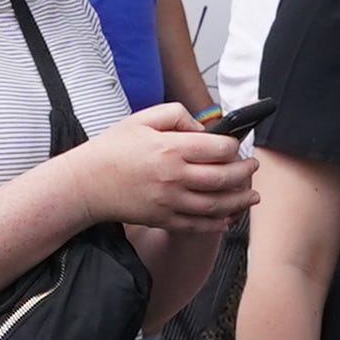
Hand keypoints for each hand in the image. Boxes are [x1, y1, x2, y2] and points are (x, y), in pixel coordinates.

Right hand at [74, 104, 259, 232]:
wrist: (87, 183)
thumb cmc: (112, 149)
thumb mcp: (140, 119)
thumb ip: (175, 115)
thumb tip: (202, 129)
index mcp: (170, 148)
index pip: (219, 149)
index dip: (234, 146)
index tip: (235, 146)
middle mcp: (174, 176)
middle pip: (225, 178)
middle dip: (245, 173)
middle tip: (252, 168)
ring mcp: (171, 201)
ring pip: (218, 204)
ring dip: (241, 200)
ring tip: (251, 196)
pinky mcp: (165, 219)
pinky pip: (201, 224)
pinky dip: (220, 222)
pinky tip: (229, 217)